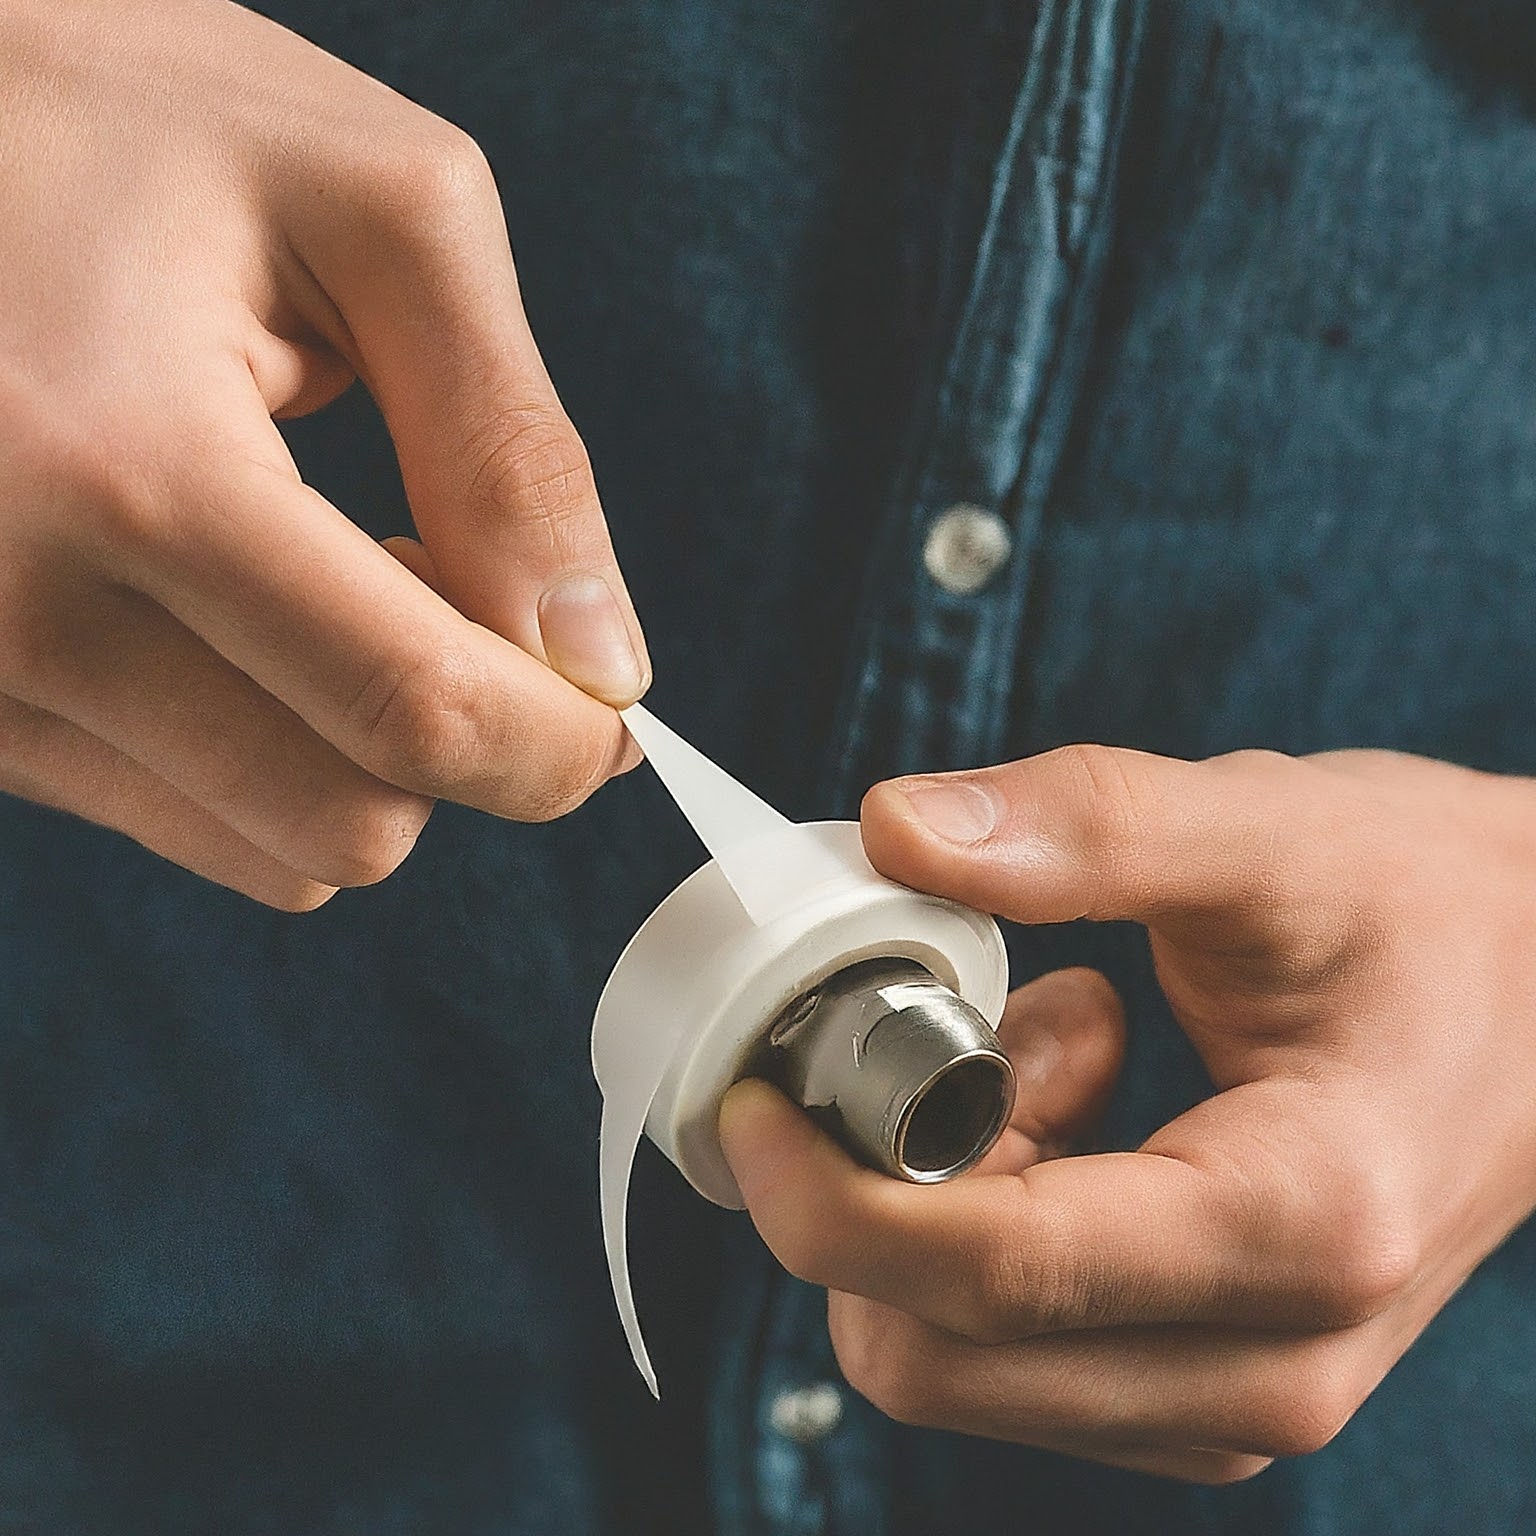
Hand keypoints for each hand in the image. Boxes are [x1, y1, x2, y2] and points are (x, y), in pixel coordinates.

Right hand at [0, 0, 647, 908]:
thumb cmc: (135, 125)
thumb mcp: (374, 212)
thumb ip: (512, 446)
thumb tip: (603, 666)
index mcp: (130, 467)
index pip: (414, 714)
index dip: (558, 743)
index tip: (610, 708)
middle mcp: (13, 610)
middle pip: (348, 823)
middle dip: (467, 746)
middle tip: (460, 594)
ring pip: (272, 848)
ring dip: (361, 746)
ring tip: (329, 571)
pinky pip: (181, 815)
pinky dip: (266, 748)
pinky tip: (238, 608)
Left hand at [721, 747, 1535, 1482]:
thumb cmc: (1428, 903)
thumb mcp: (1268, 831)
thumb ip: (1083, 826)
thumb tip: (890, 829)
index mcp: (1299, 1227)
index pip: (995, 1275)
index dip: (827, 1194)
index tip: (755, 1091)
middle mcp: (1275, 1360)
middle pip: (941, 1353)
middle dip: (872, 1192)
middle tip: (942, 1030)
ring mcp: (1244, 1391)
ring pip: (957, 1360)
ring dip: (941, 1198)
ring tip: (1056, 1045)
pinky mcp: (1205, 1378)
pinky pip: (1009, 1346)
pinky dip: (984, 1224)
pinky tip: (1078, 1101)